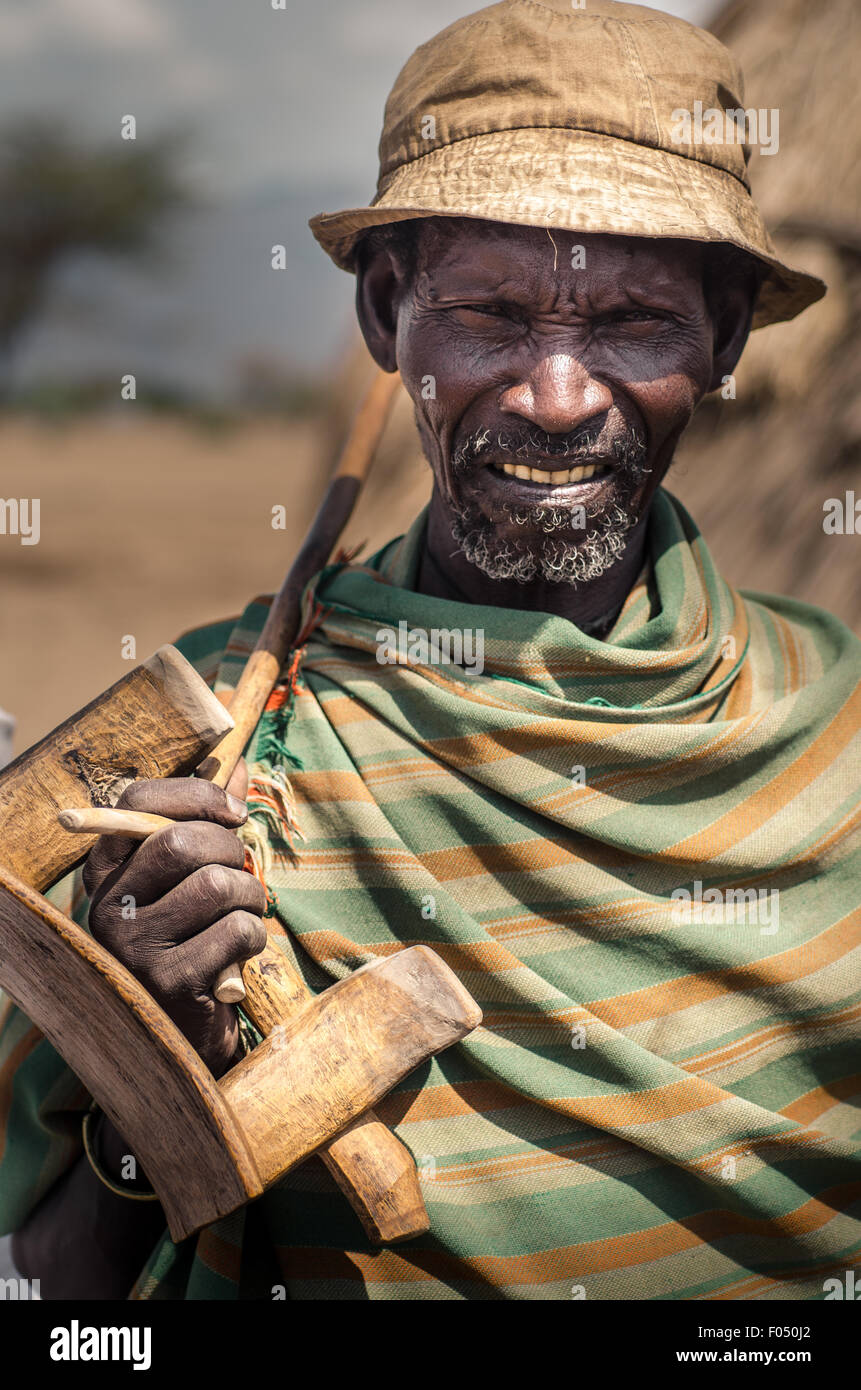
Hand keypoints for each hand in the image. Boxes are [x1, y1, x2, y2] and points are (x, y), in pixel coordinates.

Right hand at [82, 763, 266, 1075]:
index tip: (234, 811)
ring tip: (244, 916)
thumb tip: (237, 760)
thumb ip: (208, 819)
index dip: (196, 794)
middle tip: (242, 871)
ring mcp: (134, 948)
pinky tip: (239, 954)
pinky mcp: (170, 983)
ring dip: (252, 896)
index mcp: (106, 872)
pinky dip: (255, 936)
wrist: (182, 1039)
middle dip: (231, 849)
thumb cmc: (192, 940)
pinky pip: (237, 930)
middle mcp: (108, 907)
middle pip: (182, 841)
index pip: (137, 801)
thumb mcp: (190, 879)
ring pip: (217, 885)